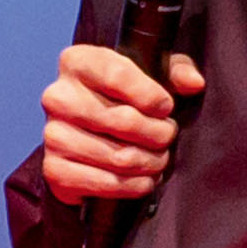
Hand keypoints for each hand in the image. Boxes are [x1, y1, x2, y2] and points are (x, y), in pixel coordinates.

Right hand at [37, 45, 203, 203]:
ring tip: (159, 158)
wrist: (86, 136)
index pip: (118, 75)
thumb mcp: (151, 74)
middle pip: (123, 120)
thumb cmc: (123, 98)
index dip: (152, 96)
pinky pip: (105, 183)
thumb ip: (176, 71)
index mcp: (77, 61)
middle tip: (168, 137)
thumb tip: (194, 83)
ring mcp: (52, 135)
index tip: (166, 107)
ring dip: (150, 162)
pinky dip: (134, 185)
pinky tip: (144, 178)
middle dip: (158, 134)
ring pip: (118, 156)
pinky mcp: (54, 169)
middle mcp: (58, 96)